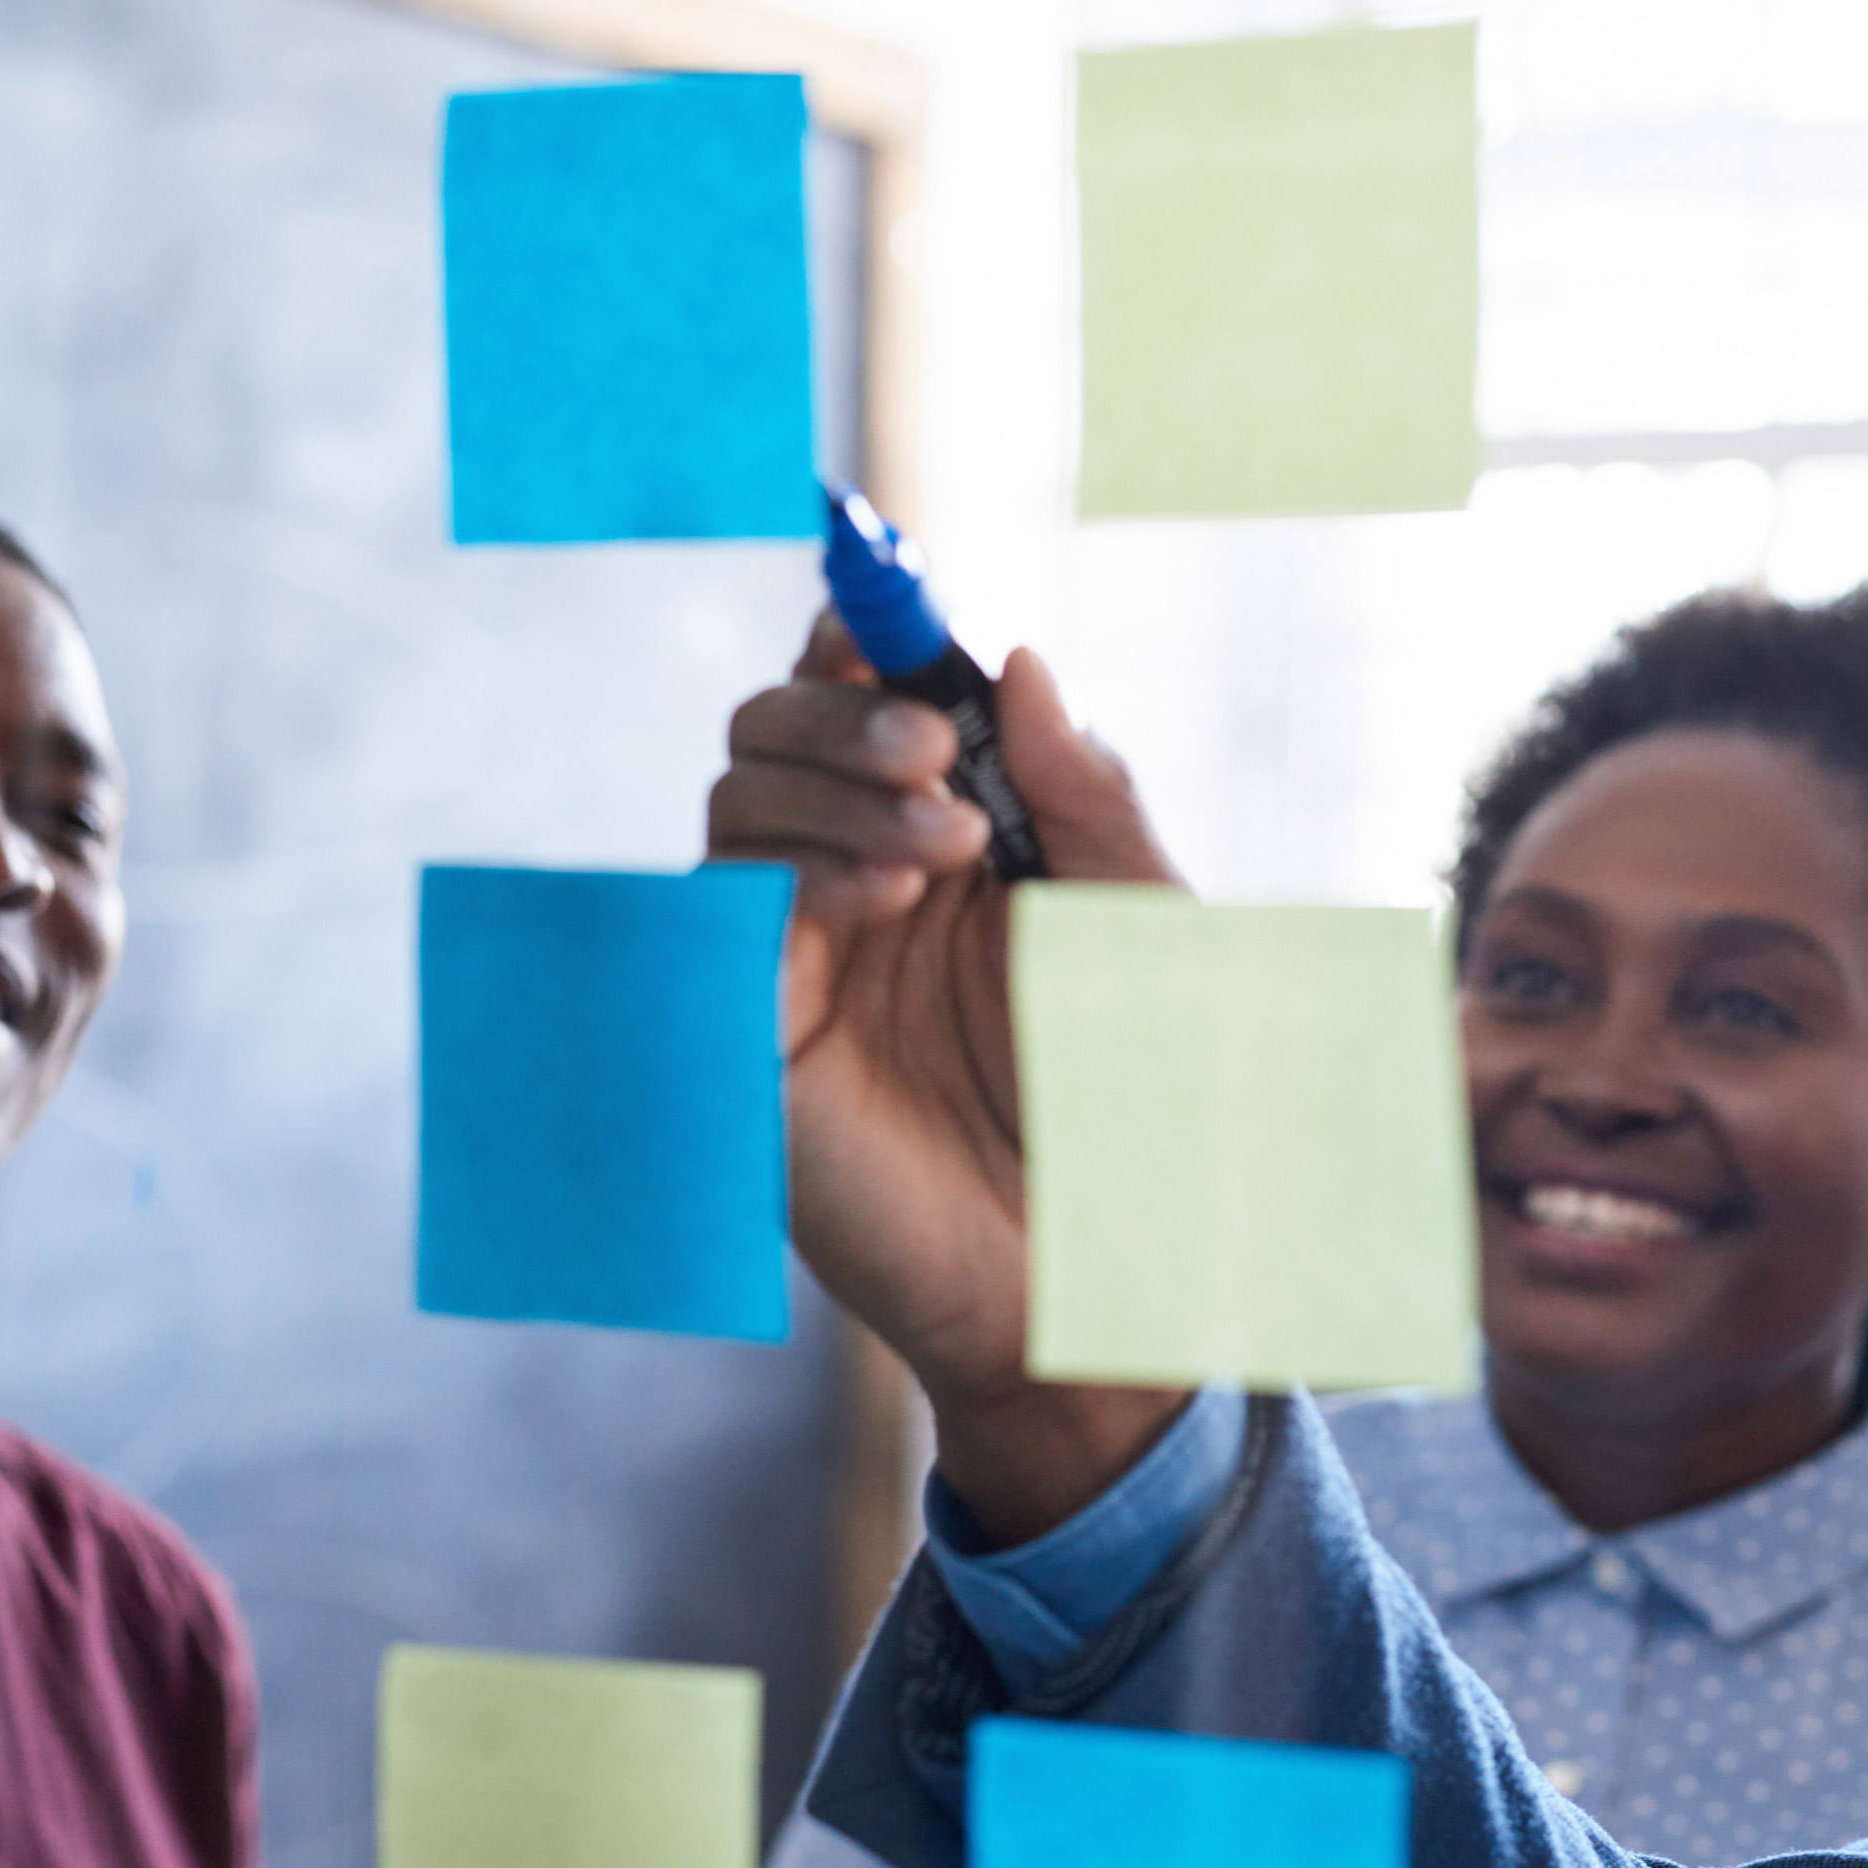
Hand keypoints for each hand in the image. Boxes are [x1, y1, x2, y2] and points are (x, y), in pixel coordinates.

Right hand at [707, 617, 1192, 1539]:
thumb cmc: (1140, 1110)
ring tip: (949, 843)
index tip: (888, 594)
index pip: (868, 693)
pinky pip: (724, 910)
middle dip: (845, 705)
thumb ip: (1085, 795)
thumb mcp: (1142, 929)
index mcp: (949, 837)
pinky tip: (891, 891)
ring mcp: (796, 956)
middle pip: (779, 723)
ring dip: (835, 781)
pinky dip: (802, 866)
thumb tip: (1015, 659)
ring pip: (739, 794)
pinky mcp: (752, 1038)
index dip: (866, 631)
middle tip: (936, 749)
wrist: (1109, 1273)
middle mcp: (858, 880)